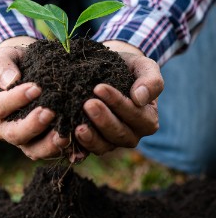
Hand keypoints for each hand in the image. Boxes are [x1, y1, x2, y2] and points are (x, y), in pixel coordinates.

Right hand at [0, 37, 69, 159]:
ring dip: (49, 145)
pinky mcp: (41, 144)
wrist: (30, 67)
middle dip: (32, 125)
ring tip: (65, 134)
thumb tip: (10, 80)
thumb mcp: (5, 56)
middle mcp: (3, 128)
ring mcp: (23, 139)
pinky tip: (80, 147)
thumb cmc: (14, 61)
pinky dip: (66, 151)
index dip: (15, 100)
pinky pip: (51, 152)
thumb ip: (2, 66)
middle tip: (50, 112)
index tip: (35, 88)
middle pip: (14, 134)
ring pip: (33, 150)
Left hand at [74, 41, 162, 156]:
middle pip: (119, 134)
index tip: (100, 87)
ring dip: (91, 138)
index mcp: (147, 119)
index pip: (135, 115)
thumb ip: (151, 81)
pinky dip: (77, 149)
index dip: (118, 103)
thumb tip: (140, 99)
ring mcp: (111, 140)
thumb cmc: (128, 68)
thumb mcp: (143, 67)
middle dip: (103, 120)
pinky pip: (86, 150)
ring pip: (103, 146)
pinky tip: (66, 141)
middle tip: (88, 104)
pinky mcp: (93, 142)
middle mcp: (131, 134)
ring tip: (78, 127)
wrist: (108, 68)